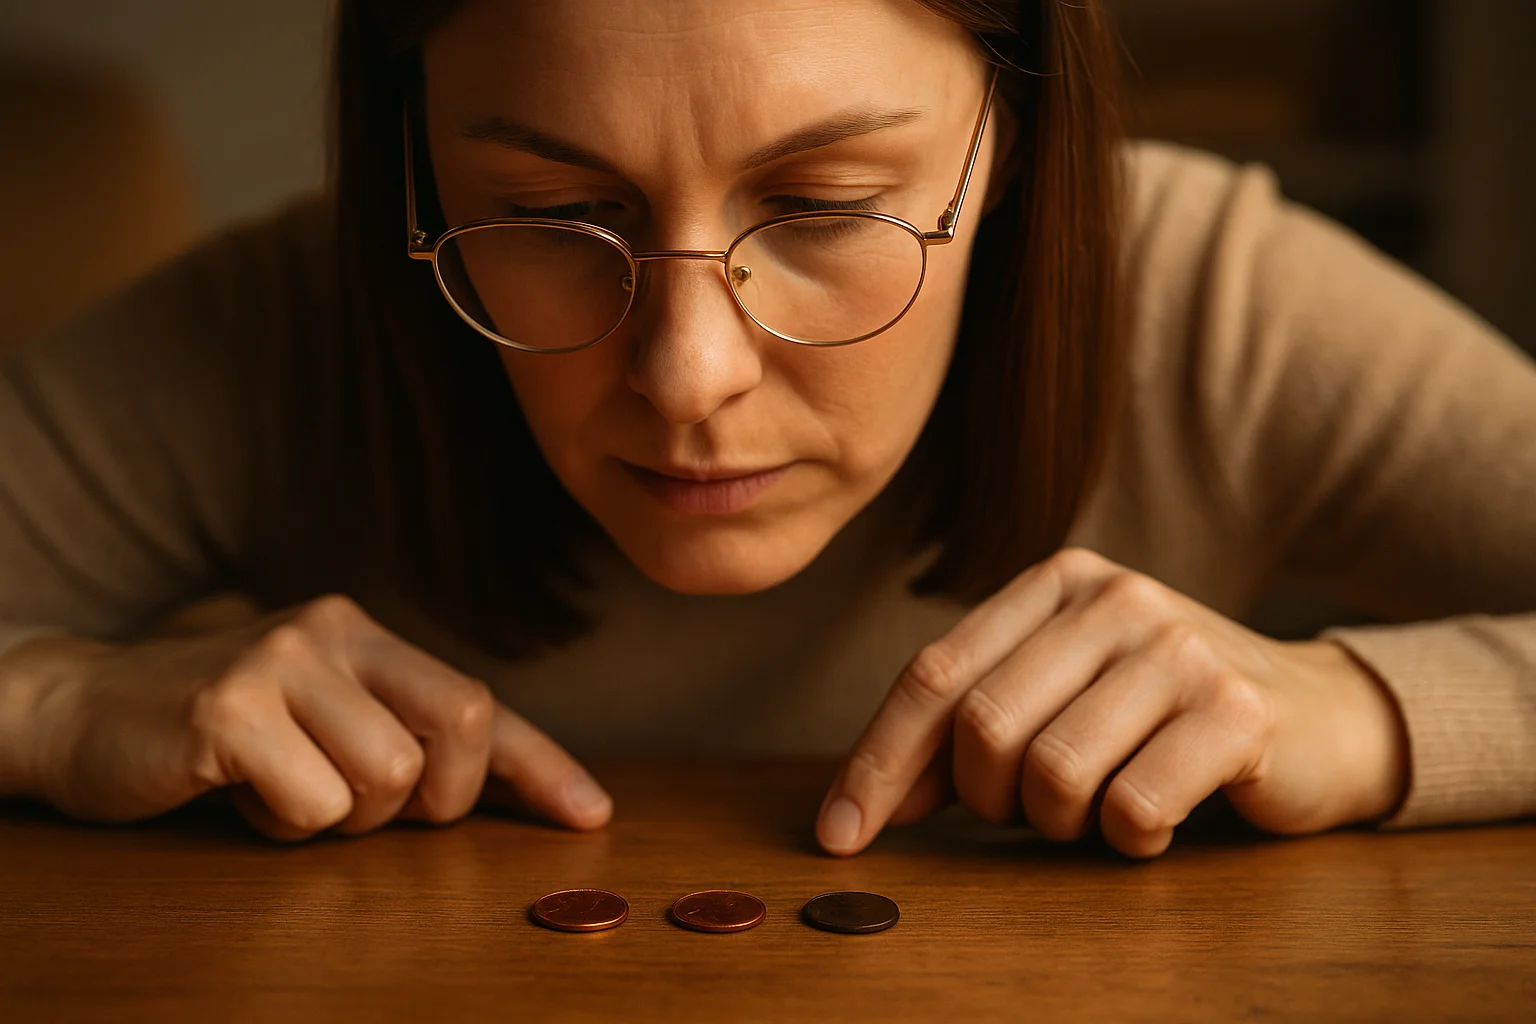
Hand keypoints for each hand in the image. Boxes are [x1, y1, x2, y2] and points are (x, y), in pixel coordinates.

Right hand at [14, 595, 610, 839]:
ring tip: (282, 789)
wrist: (80, 710)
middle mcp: (335, 632)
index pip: (479, 701)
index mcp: (366, 637)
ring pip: (388, 776)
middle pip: (459, 723)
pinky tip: (241, 793)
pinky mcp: (227, 706)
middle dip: (435, 797)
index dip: (541, 764)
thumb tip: (490, 792)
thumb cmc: (219, 733)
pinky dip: (284, 825)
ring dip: (342, 818)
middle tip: (368, 806)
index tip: (590, 815)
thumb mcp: (320, 722)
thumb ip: (397, 739)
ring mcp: (280, 662)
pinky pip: (313, 801)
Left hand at [816, 548, 1409, 857]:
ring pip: (1052, 771)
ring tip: (1096, 810)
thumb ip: (972, 725)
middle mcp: (1112, 599)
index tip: (841, 835)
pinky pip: (1132, 806)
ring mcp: (1177, 649)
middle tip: (1025, 813)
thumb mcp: (1061, 693)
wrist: (1319, 717)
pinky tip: (1152, 819)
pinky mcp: (1235, 711)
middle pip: (983, 725)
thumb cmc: (1162, 714)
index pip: (933, 674)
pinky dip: (1128, 838)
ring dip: (1058, 823)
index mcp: (1053, 585)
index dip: (878, 761)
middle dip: (986, 798)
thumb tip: (867, 801)